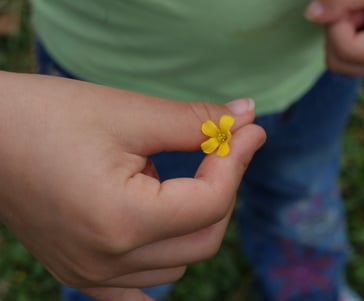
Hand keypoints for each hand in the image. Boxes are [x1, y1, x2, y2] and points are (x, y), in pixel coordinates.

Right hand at [0, 71, 265, 300]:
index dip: (236, 160)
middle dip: (222, 188)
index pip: (211, 201)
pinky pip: (140, 285)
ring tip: (166, 176)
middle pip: (205, 237)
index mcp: (121, 220)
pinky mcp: (82, 271)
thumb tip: (247, 114)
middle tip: (220, 147)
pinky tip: (162, 235)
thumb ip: (195, 121)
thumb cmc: (45, 116)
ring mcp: (93, 273)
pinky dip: (162, 259)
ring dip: (193, 217)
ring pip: (180, 260)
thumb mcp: (127, 113)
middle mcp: (108, 260)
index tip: (247, 130)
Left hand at [305, 0, 363, 76]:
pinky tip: (363, 21)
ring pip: (335, 61)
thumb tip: (310, 15)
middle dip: (337, 29)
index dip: (337, 22)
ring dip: (339, 31)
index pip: (344, 50)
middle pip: (335, 62)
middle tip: (359, 8)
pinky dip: (343, 36)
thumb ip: (340, 0)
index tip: (355, 3)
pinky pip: (341, 57)